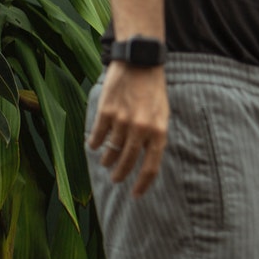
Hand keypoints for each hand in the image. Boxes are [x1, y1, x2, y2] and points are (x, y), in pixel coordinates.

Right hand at [87, 61, 169, 196]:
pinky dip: (94, 144)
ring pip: (109, 152)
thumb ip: (155, 137)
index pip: (151, 166)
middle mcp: (141, 129)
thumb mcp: (163, 115)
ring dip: (107, 160)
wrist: (140, 64)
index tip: (136, 195)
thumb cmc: (154, 92)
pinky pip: (96, 137)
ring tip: (106, 161)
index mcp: (159, 131)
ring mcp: (122, 121)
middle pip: (127, 163)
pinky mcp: (106, 112)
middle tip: (116, 179)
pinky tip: (95, 145)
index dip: (142, 184)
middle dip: (120, 174)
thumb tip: (147, 161)